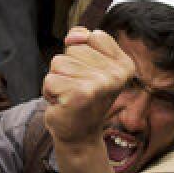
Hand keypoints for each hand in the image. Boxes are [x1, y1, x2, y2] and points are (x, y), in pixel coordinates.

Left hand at [42, 27, 134, 145]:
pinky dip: (49, 92)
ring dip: (58, 79)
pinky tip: (62, 104)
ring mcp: (99, 84)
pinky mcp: (80, 95)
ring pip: (59, 62)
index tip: (89, 75)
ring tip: (69, 95)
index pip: (93, 36)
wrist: (80, 136)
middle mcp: (116, 75)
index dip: (83, 53)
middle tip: (77, 88)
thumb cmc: (83, 98)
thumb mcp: (89, 65)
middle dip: (68, 67)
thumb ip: (84, 41)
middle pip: (74, 48)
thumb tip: (73, 36)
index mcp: (124, 65)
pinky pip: (50, 79)